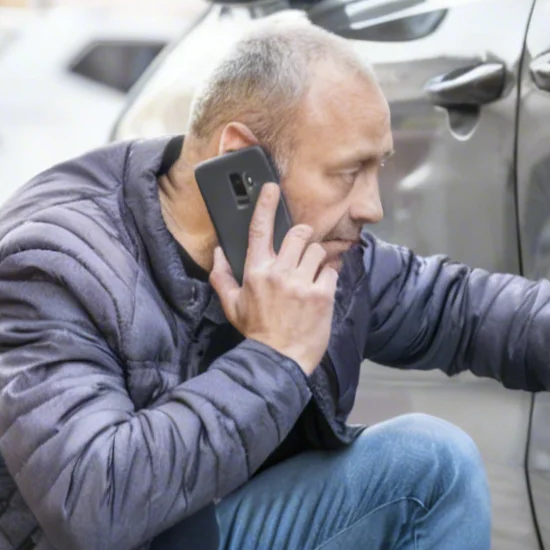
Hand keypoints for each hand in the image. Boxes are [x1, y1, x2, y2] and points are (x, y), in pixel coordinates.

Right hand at [209, 183, 338, 375]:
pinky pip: (331, 271)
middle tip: (301, 250)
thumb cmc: (256, 333)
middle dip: (302, 237)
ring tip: (310, 274)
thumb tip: (219, 252)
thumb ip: (222, 277)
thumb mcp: (231, 306)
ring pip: (317, 250)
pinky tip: (321, 288)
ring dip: (316, 258)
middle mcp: (279, 273)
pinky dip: (328, 276)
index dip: (266, 205)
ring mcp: (302, 283)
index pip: (259, 230)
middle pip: (298, 234)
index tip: (272, 189)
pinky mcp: (322, 295)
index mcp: (256, 272)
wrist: (279, 360)